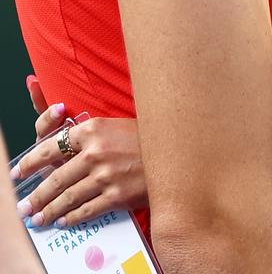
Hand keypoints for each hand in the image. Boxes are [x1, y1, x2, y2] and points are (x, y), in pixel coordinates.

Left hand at [13, 84, 146, 228]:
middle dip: (36, 195)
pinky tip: (63, 221)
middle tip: (25, 205)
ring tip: (38, 218)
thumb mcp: (113, 125)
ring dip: (49, 211)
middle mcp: (95, 152)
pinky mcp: (116, 196)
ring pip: (67, 198)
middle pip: (56, 178)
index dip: (31, 162)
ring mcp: (105, 176)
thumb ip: (88, 137)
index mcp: (92, 129)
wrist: (174, 151)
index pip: (51, 146)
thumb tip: (62, 154)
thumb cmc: (145, 136)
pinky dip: (72, 218)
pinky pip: (86, 210)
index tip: (20, 172)